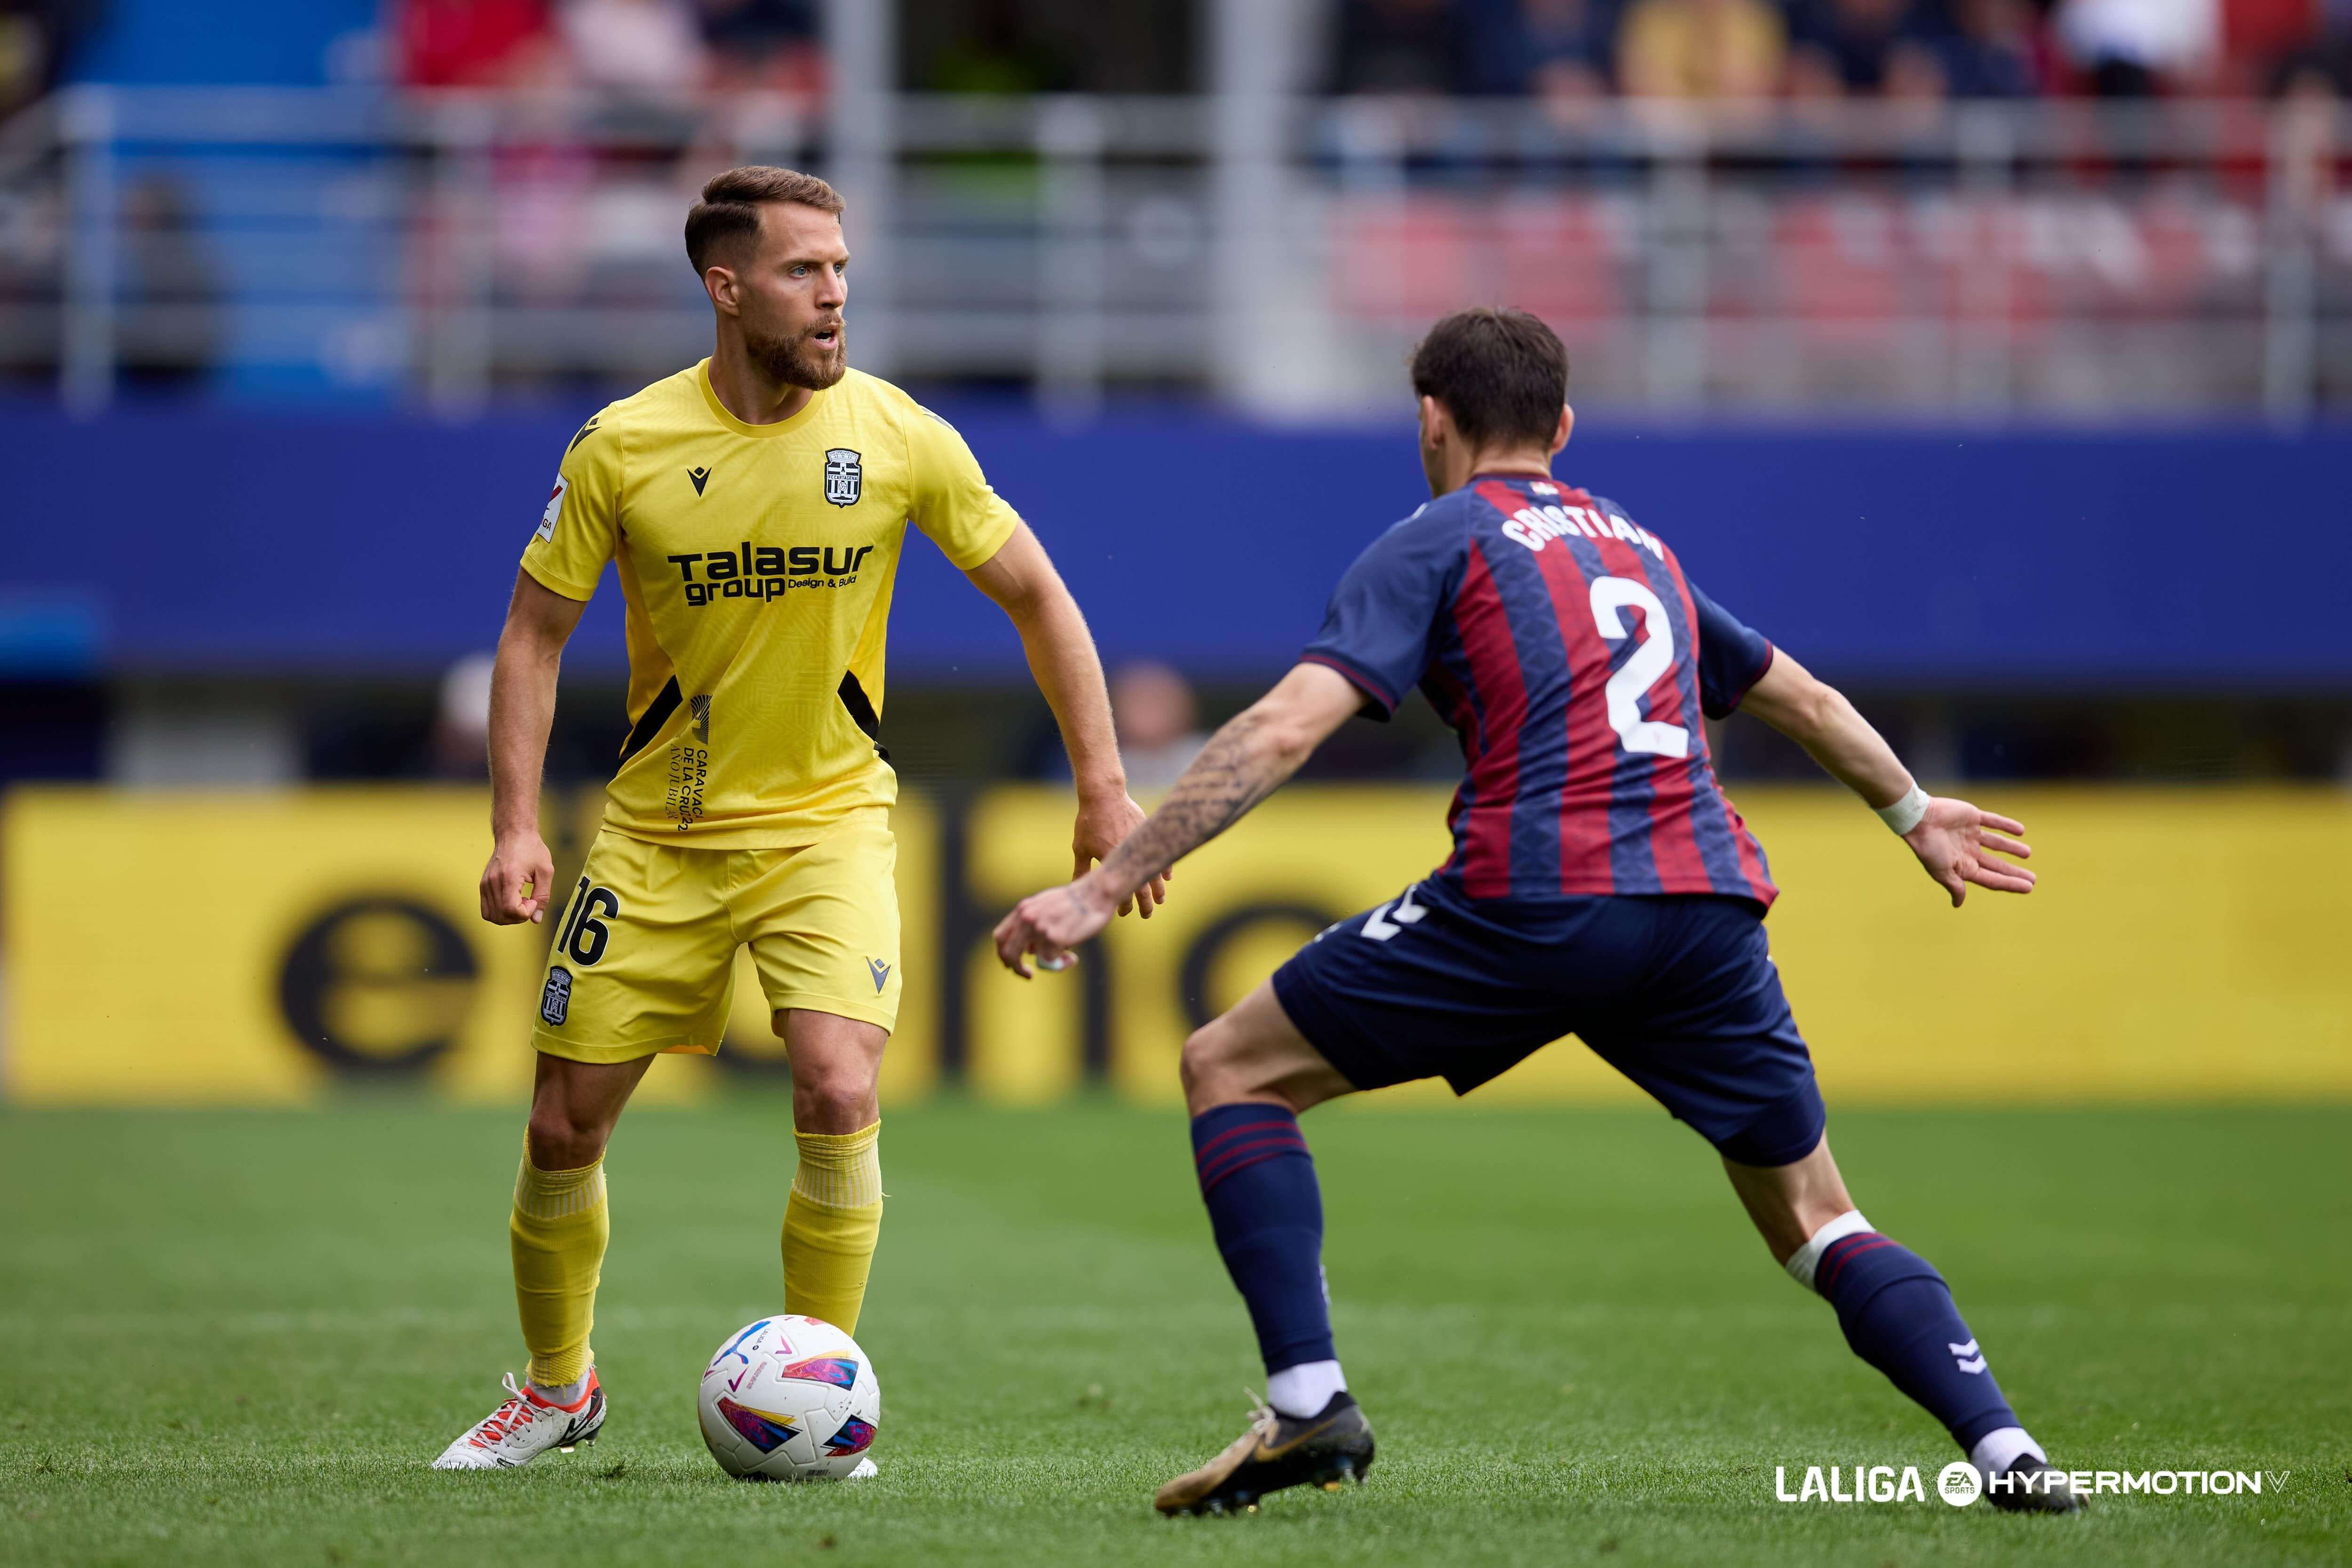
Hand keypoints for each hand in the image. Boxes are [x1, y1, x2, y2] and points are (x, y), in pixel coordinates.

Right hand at [480, 830, 555, 924]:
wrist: (514, 833)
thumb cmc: (532, 849)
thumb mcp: (546, 871)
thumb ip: (543, 896)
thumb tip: (535, 919)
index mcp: (508, 877)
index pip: (510, 909)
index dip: (524, 913)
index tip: (533, 901)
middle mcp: (492, 882)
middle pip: (501, 916)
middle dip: (519, 917)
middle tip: (530, 901)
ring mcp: (485, 884)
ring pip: (492, 916)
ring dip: (509, 916)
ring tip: (521, 901)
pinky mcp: (483, 885)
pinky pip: (486, 910)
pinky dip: (499, 912)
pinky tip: (512, 900)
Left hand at [994, 873, 1117, 977]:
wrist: (1096, 893)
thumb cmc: (1075, 901)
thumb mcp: (1046, 907)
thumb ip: (1032, 925)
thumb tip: (1028, 950)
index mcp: (1023, 909)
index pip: (1000, 936)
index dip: (1003, 954)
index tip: (1012, 964)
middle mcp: (1027, 918)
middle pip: (1009, 953)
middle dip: (1017, 969)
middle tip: (1028, 974)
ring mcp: (1040, 928)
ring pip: (1037, 959)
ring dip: (1052, 961)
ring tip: (1068, 954)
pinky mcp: (1055, 938)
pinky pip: (1053, 961)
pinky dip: (1063, 963)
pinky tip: (1073, 955)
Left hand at [1071, 789, 1168, 917]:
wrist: (1104, 794)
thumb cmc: (1089, 821)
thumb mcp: (1081, 847)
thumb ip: (1081, 869)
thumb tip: (1076, 887)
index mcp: (1111, 863)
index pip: (1121, 892)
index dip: (1124, 905)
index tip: (1123, 912)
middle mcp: (1129, 857)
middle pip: (1142, 889)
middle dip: (1145, 905)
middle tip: (1147, 915)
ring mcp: (1141, 845)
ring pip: (1154, 874)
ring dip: (1158, 890)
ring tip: (1160, 900)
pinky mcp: (1147, 834)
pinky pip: (1159, 855)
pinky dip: (1164, 867)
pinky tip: (1167, 877)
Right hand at [1903, 797, 2033, 906]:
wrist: (1919, 819)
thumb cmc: (1929, 848)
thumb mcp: (1942, 872)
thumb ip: (1955, 886)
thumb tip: (1958, 904)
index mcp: (1962, 866)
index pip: (1991, 878)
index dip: (2010, 884)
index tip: (2029, 888)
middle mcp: (1968, 851)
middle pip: (1996, 864)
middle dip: (2014, 872)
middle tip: (2033, 878)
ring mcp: (1971, 834)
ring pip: (1997, 843)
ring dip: (2012, 848)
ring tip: (2027, 853)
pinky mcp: (1972, 817)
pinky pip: (1993, 821)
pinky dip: (2006, 826)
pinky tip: (2021, 831)